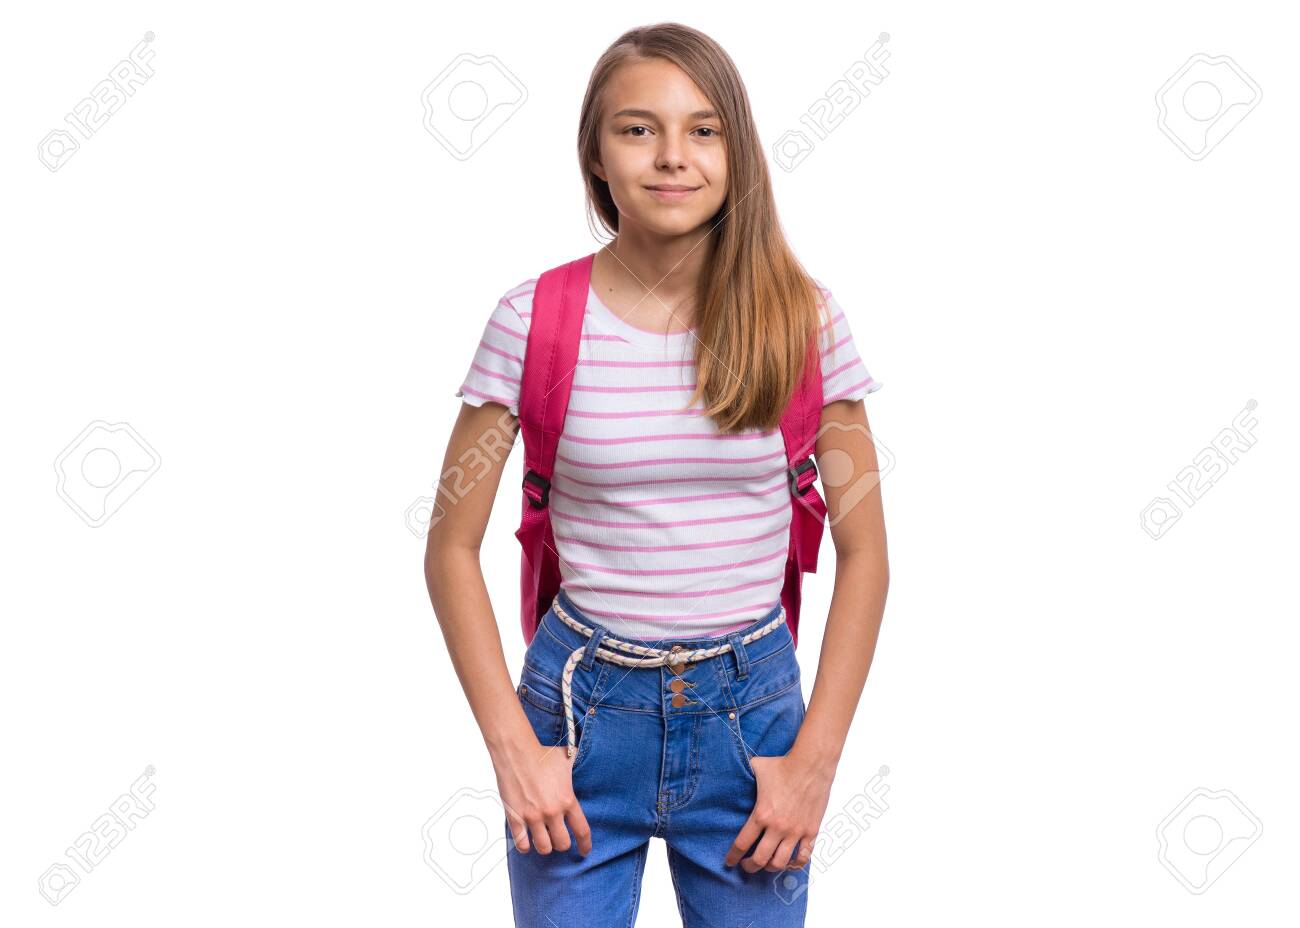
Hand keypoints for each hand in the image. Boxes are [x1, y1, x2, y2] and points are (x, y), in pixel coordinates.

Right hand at [492, 732, 591, 855]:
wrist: (516, 751)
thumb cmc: (542, 754)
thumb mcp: (566, 761)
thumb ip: (576, 770)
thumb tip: (588, 760)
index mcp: (568, 800)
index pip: (582, 831)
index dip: (585, 845)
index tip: (584, 851)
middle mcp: (552, 812)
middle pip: (562, 844)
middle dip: (562, 843)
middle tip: (558, 838)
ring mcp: (533, 816)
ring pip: (544, 848)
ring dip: (544, 846)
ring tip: (543, 839)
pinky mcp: (515, 817)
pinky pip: (522, 844)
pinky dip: (525, 846)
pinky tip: (526, 841)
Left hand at [725, 746, 833, 872]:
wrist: (811, 764)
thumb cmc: (783, 764)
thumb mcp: (757, 768)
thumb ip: (744, 774)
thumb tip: (735, 771)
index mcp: (761, 814)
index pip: (742, 844)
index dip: (733, 856)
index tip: (729, 862)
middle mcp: (778, 828)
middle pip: (760, 859)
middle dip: (750, 866)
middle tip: (746, 866)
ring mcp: (795, 832)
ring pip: (780, 863)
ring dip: (770, 867)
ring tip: (766, 864)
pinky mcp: (811, 831)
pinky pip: (803, 857)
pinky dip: (794, 864)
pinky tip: (789, 862)